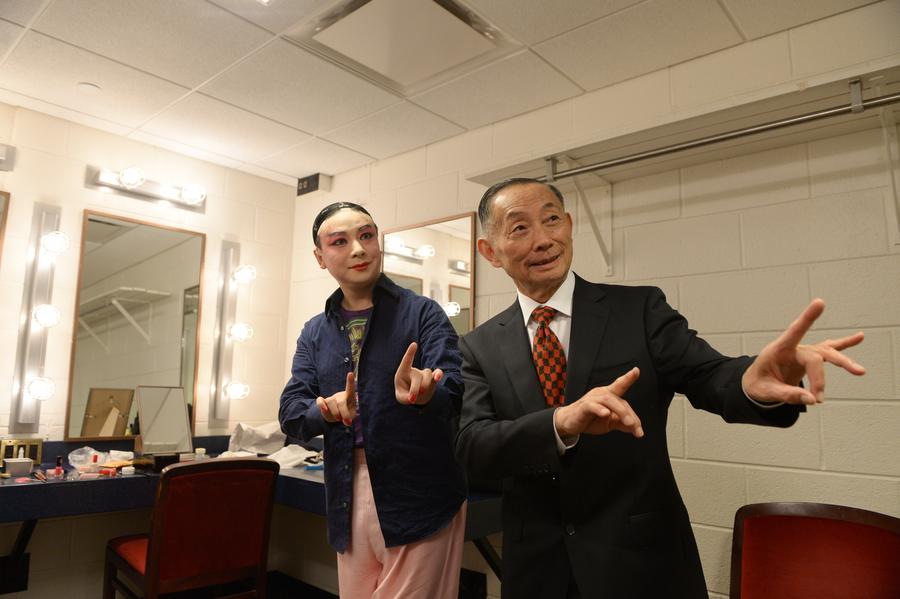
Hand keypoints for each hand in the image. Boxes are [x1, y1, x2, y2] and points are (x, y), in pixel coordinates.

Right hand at [317, 371, 356, 424]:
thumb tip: (346, 421)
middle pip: (340, 401)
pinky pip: (320, 401)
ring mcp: (331, 398)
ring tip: (338, 419)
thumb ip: (349, 417)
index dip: (350, 381)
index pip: (350, 388)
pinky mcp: (323, 402)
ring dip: (334, 412)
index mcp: (349, 396)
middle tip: (347, 421)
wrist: (338, 417)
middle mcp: (339, 396)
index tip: (350, 373)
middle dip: (344, 412)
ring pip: (331, 402)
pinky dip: (321, 405)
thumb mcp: (351, 415)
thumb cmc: (347, 414)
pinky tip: (324, 409)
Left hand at [394, 342, 442, 404]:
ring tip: (421, 393)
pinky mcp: (432, 379)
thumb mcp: (401, 397)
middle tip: (412, 399)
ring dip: (425, 385)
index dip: (410, 353)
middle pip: (416, 376)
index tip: (414, 344)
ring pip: (427, 374)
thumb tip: (415, 397)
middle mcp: (414, 371)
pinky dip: (438, 374)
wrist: (416, 398)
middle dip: (414, 389)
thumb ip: (405, 398)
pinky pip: (437, 373)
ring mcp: (424, 374)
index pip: (406, 361)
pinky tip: (438, 377)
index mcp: (403, 373)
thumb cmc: (406, 394)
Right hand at [554, 367, 643, 437]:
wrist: (569, 422)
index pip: (620, 386)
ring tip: (628, 423)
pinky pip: (592, 406)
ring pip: (608, 400)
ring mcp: (591, 399)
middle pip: (619, 400)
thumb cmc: (590, 419)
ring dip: (621, 412)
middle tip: (636, 427)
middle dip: (629, 414)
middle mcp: (601, 394)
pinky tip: (605, 413)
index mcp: (609, 395)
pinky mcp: (583, 406)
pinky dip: (599, 409)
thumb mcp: (609, 423)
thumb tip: (636, 429)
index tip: (636, 370)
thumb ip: (622, 424)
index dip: (628, 378)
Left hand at [742, 299, 864, 404]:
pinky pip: (830, 350)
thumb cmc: (758, 384)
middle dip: (819, 378)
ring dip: (843, 362)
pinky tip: (860, 337)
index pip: (794, 331)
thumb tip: (812, 399)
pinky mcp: (811, 359)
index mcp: (778, 350)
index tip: (820, 302)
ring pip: (827, 353)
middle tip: (819, 399)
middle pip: (815, 356)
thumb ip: (787, 394)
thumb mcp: (766, 391)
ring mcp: (804, 352)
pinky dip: (845, 344)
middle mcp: (794, 348)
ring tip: (860, 371)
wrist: (756, 382)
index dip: (807, 318)